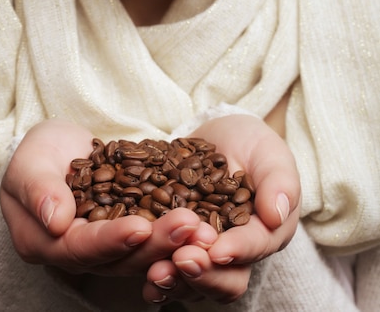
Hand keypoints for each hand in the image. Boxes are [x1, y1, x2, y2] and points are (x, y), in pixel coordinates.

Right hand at [0, 120, 207, 275]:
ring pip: (142, 252)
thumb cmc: (39, 151)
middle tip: (188, 226)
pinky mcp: (128, 231)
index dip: (111, 240)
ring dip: (173, 240)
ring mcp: (106, 245)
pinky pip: (154, 234)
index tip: (140, 228)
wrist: (59, 146)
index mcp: (45, 243)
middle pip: (118, 258)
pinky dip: (177, 229)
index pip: (80, 249)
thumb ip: (39, 189)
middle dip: (155, 243)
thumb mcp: (31, 161)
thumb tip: (56, 221)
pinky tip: (205, 219)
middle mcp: (77, 253)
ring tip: (202, 226)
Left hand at [143, 113, 300, 304]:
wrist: (222, 138)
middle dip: (203, 272)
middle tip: (181, 259)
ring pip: (195, 282)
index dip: (238, 250)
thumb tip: (277, 213)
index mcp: (265, 232)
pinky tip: (141, 278)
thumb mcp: (271, 154)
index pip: (255, 246)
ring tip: (156, 272)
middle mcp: (236, 251)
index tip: (218, 250)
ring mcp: (205, 252)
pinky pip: (168, 268)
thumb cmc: (253, 145)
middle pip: (226, 279)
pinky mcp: (177, 246)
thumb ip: (279, 182)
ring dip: (176, 281)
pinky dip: (156, 276)